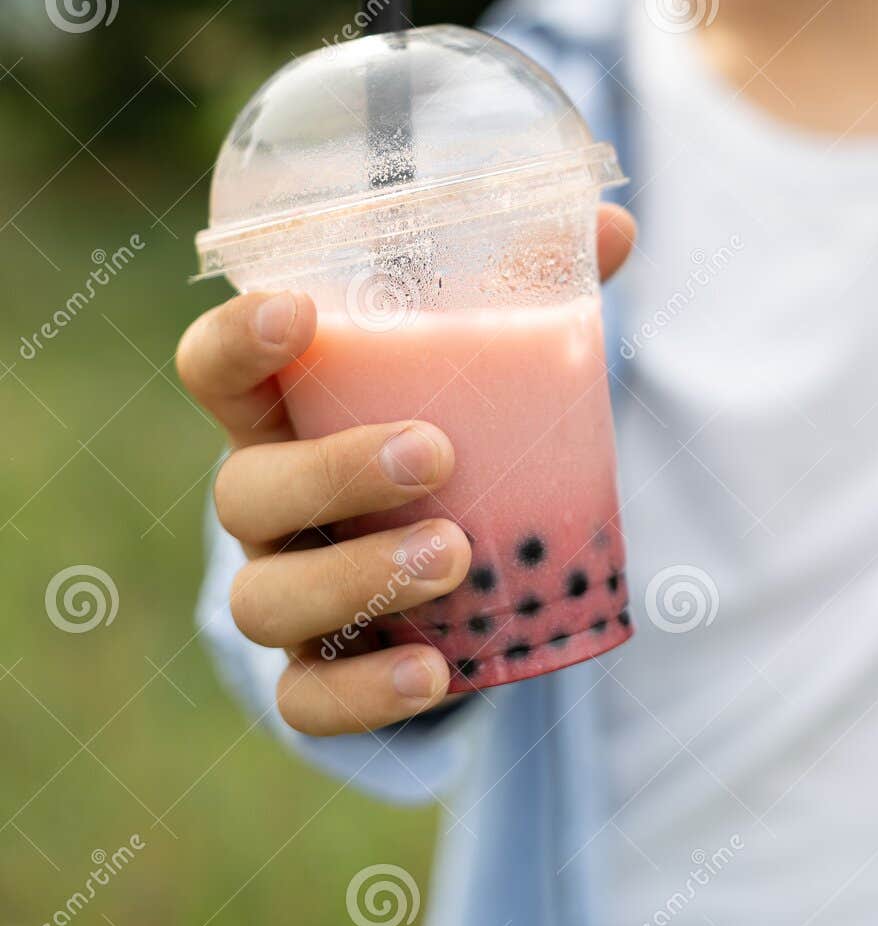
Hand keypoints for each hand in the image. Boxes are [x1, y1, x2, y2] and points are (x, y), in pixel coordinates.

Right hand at [177, 202, 635, 733]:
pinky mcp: (316, 675)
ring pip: (265, 599)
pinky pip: (307, 701)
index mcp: (285, 412)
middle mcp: (265, 502)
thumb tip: (613, 224)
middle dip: (332, 470)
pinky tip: (437, 670)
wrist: (449, 567)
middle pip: (243, 490)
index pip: (215, 370)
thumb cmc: (451, 433)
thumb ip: (533, 291)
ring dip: (356, 579)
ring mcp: (282, 591)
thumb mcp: (481, 366)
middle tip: (434, 452)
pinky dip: (364, 693)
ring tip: (456, 556)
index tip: (297, 310)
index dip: (236, 340)